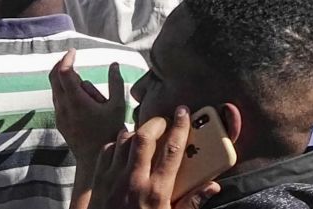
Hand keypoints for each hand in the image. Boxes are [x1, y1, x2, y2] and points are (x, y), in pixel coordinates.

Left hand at [50, 50, 129, 160]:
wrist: (95, 159)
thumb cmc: (109, 132)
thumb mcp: (118, 106)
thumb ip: (116, 82)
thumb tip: (114, 64)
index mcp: (76, 100)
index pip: (64, 71)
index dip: (67, 58)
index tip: (74, 51)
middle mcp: (63, 106)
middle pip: (54, 77)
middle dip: (62, 65)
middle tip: (72, 58)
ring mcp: (59, 115)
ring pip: (55, 89)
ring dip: (65, 80)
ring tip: (83, 86)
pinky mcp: (59, 122)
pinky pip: (58, 100)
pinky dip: (64, 92)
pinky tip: (79, 97)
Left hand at [92, 109, 220, 208]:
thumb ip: (192, 203)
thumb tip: (213, 186)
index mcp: (157, 192)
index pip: (172, 150)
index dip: (181, 127)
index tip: (184, 113)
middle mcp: (134, 181)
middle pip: (145, 137)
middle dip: (156, 122)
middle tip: (165, 120)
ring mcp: (113, 179)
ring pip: (124, 140)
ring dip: (136, 131)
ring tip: (147, 133)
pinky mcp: (99, 181)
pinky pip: (107, 151)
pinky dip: (117, 143)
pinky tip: (125, 148)